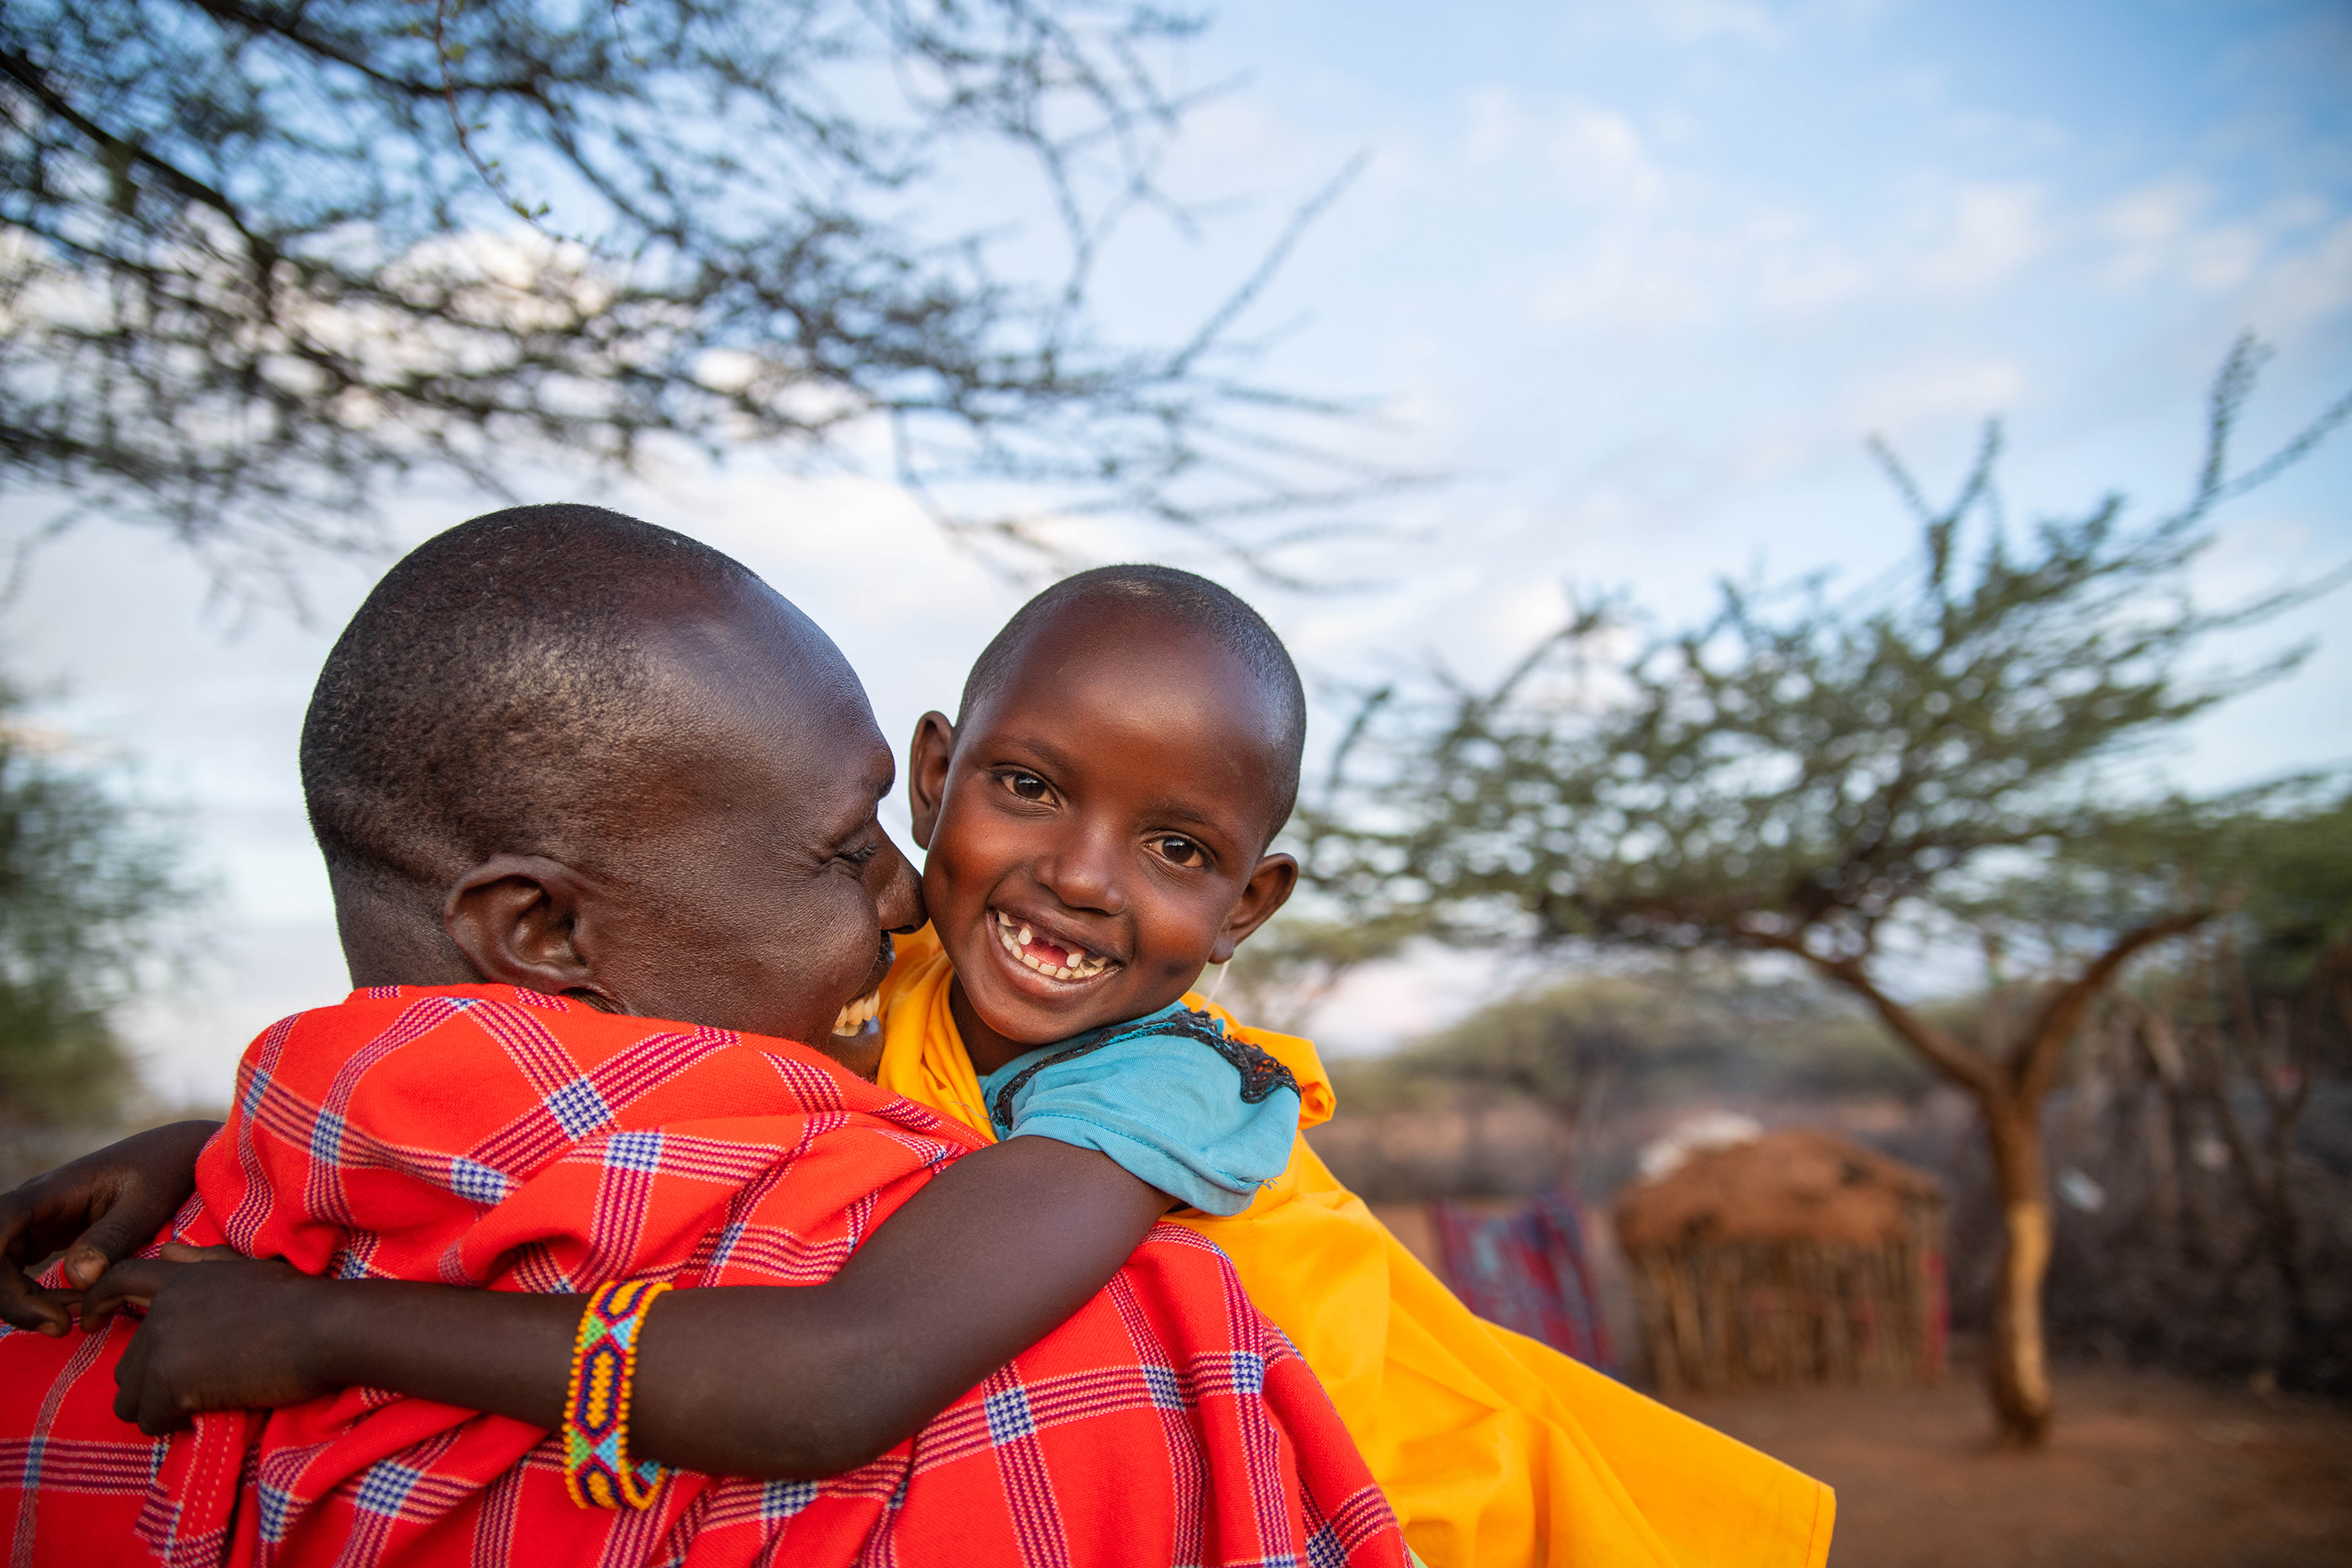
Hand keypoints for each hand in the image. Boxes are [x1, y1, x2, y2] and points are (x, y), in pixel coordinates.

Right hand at [0, 1120, 220, 1334]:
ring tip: (74, 1317)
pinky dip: (39, 1295)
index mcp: (50, 1191)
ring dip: (26, 1300)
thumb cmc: (169, 1170)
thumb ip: (113, 1237)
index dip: (2, 1282)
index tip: (47, 1313)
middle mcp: (33, 1205)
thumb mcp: (147, 1203)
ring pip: (2, 1268)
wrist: (184, 1153)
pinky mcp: (49, 1234)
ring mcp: (38, 1220)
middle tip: (61, 1326)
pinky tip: (76, 1305)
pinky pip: (21, 1271)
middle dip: (13, 1300)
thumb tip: (78, 1278)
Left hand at [87, 1247, 334, 1435]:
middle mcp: (162, 1309)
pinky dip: (176, 1423)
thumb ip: (203, 1262)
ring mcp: (162, 1345)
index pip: (118, 1279)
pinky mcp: (170, 1381)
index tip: (92, 1323)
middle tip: (198, 1386)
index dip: (98, 1301)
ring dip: (161, 1406)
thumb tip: (169, 1251)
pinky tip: (210, 1411)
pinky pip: (150, 1419)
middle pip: (125, 1363)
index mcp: (182, 1279)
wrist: (326, 1329)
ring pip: (130, 1397)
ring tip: (204, 1401)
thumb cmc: (299, 1301)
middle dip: (153, 1382)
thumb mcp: (248, 1270)